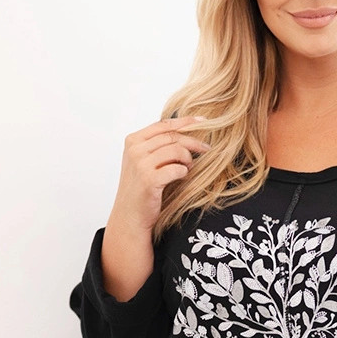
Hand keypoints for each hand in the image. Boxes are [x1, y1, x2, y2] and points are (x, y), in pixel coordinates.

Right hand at [110, 115, 206, 234]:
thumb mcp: (143, 161)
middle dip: (193, 142)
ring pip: (176, 151)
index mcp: (133, 141)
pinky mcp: (149, 180)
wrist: (130, 215)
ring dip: (188, 160)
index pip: (163, 125)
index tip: (203, 122)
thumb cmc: (141, 189)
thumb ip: (157, 145)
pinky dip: (184, 173)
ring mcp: (141, 164)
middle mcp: (135, 150)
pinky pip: (177, 169)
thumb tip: (185, 131)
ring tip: (188, 168)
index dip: (186, 122)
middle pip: (172, 137)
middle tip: (206, 149)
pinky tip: (181, 178)